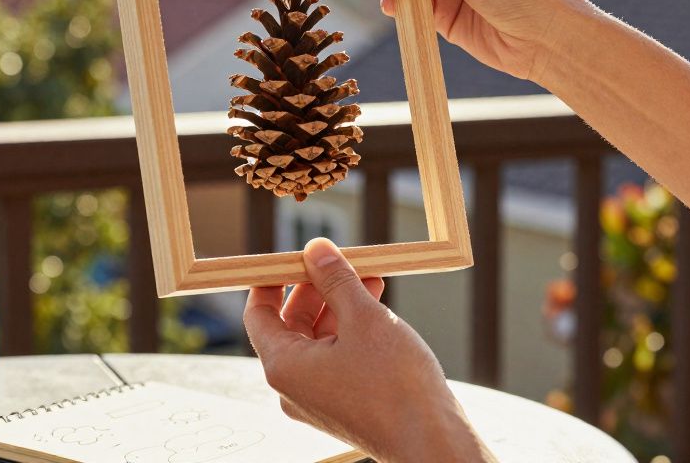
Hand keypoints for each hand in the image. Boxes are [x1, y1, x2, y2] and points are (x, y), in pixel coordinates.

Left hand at [244, 238, 493, 462]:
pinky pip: (335, 358)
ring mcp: (317, 399)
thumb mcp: (364, 317)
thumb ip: (336, 280)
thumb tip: (315, 249)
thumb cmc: (395, 384)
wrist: (431, 440)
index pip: (258, 314)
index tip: (292, 256)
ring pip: (317, 340)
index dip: (271, 281)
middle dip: (316, 288)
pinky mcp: (342, 405)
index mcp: (283, 367)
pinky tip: (375, 306)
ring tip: (369, 277)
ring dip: (339, 306)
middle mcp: (292, 387)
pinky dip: (350, 330)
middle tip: (338, 260)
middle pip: (290, 325)